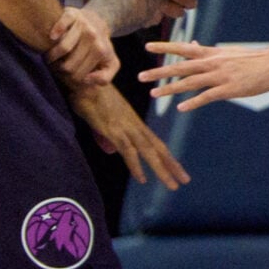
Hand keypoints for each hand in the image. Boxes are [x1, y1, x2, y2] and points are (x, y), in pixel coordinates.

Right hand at [47, 6, 117, 86]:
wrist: (97, 23)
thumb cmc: (99, 47)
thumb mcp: (110, 64)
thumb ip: (104, 78)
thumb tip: (87, 79)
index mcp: (101, 51)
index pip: (77, 75)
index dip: (69, 77)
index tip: (67, 73)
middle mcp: (93, 37)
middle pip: (68, 65)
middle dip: (59, 68)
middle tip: (57, 65)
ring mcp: (82, 24)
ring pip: (63, 48)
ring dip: (52, 56)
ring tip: (51, 56)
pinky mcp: (71, 13)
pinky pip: (60, 25)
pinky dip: (55, 33)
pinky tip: (52, 38)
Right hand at [68, 81, 187, 189]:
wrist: (83, 82)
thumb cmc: (90, 98)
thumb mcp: (102, 121)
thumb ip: (107, 136)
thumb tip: (112, 151)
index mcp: (134, 123)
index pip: (156, 143)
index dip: (168, 157)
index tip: (178, 171)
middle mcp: (134, 126)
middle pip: (158, 149)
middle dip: (172, 166)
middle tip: (185, 181)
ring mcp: (125, 127)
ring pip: (148, 152)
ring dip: (161, 170)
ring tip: (172, 186)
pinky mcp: (113, 129)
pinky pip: (128, 151)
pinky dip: (136, 165)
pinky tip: (142, 178)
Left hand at [139, 39, 268, 110]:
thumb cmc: (253, 59)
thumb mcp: (227, 52)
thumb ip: (206, 51)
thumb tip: (190, 45)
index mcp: (212, 54)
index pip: (183, 49)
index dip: (165, 47)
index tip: (147, 46)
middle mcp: (212, 63)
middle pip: (180, 68)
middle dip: (159, 72)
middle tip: (140, 76)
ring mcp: (220, 76)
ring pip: (189, 83)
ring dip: (170, 89)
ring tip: (153, 94)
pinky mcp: (229, 89)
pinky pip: (207, 96)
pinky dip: (193, 102)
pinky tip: (181, 108)